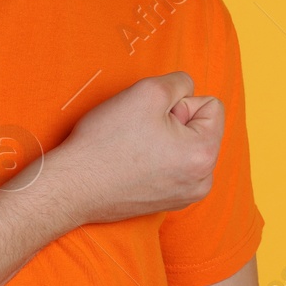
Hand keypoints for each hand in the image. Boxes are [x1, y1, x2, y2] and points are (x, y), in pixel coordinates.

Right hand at [46, 71, 223, 224]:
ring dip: (164, 140)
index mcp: (205, 155)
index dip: (179, 103)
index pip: (212, 106)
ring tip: (135, 148)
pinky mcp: (166, 202)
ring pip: (185, 146)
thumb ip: (180, 82)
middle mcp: (203, 181)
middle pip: (200, 128)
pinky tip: (131, 163)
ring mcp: (185, 196)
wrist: (73, 186)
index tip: (152, 118)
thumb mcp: (149, 90)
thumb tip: (188, 92)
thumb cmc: (108, 140)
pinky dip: (155, 159)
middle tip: (140, 133)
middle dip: (173, 122)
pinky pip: (172, 166)